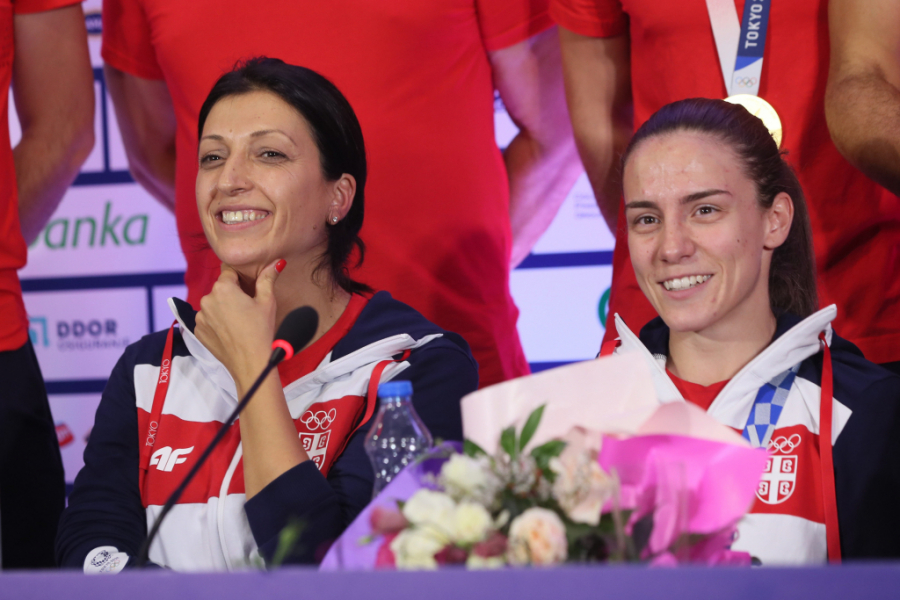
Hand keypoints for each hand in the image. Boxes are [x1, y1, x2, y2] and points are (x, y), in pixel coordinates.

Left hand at [194, 260, 282, 388]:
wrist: (250, 363)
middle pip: (221, 288)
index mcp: (223, 288)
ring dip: (223, 308)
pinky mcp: (198, 330)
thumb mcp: (267, 302)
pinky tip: (230, 331)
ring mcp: (200, 316)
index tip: (249, 289)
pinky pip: (207, 319)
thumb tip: (277, 262)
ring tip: (239, 322)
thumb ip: (268, 278)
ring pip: (213, 304)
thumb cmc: (261, 331)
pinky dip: (216, 322)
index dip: (241, 279)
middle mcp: (206, 299)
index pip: (229, 272)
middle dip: (232, 294)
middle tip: (248, 308)